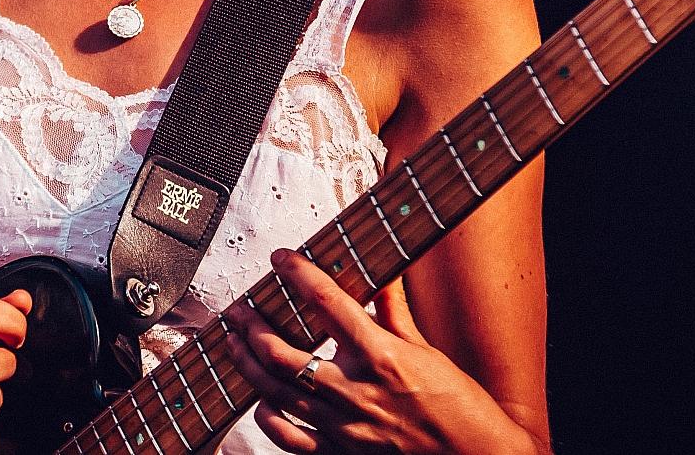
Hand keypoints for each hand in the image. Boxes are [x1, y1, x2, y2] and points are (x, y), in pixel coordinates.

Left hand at [223, 252, 530, 454]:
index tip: (281, 258)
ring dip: (247, 363)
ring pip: (276, 392)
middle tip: (239, 308)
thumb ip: (395, 313)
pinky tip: (259, 400)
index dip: (298, 274)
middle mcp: (356, 391)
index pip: (327, 303)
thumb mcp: (428, 351)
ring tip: (233, 341)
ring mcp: (344, 427)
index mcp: (382, 356)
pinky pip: (289, 439)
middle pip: (284, 352)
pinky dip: (268, 418)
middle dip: (252, 325)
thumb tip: (382, 274)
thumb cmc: (460, 407)